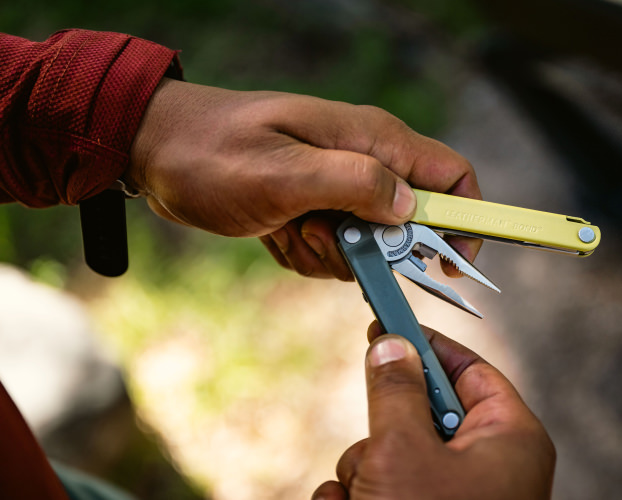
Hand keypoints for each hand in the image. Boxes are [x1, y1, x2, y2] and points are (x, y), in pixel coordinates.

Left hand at [127, 78, 480, 279]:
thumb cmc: (214, 153)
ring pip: (367, 244)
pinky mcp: (314, 206)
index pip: (451, 174)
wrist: (157, 152)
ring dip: (329, 253)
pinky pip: (331, 249)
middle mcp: (362, 160)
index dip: (464, 220)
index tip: (446, 263)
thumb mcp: (284, 174)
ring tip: (286, 227)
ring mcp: (336, 184)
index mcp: (370, 140)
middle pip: (407, 222)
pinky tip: (274, 232)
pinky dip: (305, 252)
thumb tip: (410, 208)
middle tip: (321, 235)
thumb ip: (356, 185)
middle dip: (371, 249)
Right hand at [312, 324, 555, 499]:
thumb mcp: (404, 450)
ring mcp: (454, 497)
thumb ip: (394, 389)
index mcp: (508, 438)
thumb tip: (391, 343)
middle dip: (382, 431)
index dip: (427, 345)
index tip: (386, 325)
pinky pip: (384, 487)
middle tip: (376, 453)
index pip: (469, 370)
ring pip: (392, 453)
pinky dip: (358, 497)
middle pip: (420, 413)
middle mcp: (486, 466)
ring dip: (362, 472)